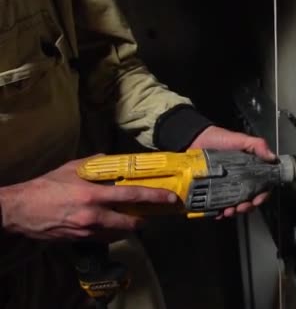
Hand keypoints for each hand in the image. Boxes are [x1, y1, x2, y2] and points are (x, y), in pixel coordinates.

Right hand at [0, 157, 176, 241]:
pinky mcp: (81, 240)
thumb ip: (95, 164)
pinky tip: (109, 222)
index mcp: (93, 194)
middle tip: (149, 213)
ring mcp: (87, 231)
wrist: (19, 211)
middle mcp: (94, 216)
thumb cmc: (46, 186)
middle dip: (143, 219)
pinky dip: (111, 231)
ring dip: (127, 226)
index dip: (154, 197)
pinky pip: (104, 238)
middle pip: (131, 222)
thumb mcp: (71, 168)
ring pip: (119, 233)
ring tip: (129, 216)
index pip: (132, 195)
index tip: (170, 198)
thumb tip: (113, 161)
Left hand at [189, 125, 275, 218]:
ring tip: (228, 211)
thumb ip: (257, 145)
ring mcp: (224, 188)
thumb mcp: (240, 139)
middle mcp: (238, 181)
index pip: (261, 187)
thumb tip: (272, 158)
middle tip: (241, 207)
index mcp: (249, 171)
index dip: (262, 196)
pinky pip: (216, 206)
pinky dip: (218, 212)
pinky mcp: (210, 191)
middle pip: (248, 200)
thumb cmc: (219, 138)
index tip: (258, 200)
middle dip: (247, 207)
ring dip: (234, 211)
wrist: (195, 138)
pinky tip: (218, 212)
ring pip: (233, 205)